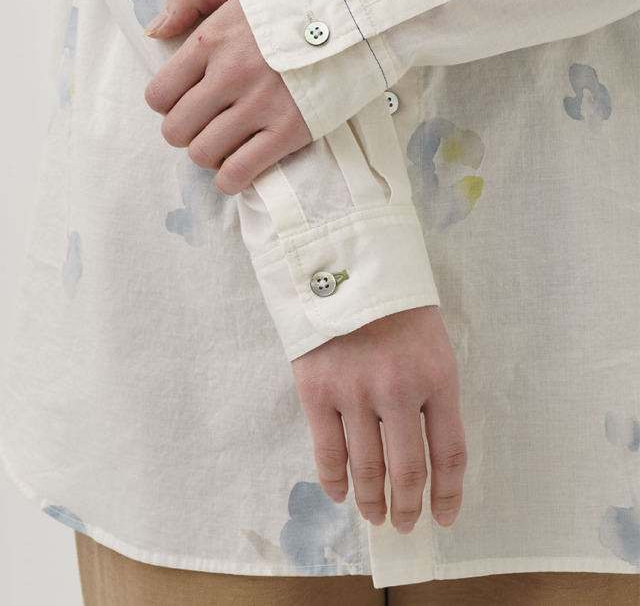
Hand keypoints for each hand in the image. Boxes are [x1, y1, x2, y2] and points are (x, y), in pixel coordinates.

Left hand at [144, 0, 311, 193]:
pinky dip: (231, 179)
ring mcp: (259, 106)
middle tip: (206, 123)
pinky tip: (238, 167)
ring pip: (202, 154)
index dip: (167, 103)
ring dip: (208, 154)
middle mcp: (229, 75)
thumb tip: (152, 33)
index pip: (159, 94)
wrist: (358, 13)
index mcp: (211, 40)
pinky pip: (239, 173)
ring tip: (225, 142)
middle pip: (176, 130)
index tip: (186, 99)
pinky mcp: (289, 131)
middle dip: (186, 131)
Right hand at [291, 306, 466, 533]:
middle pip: (408, 470)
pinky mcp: (316, 389)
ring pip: (366, 468)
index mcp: (437, 376)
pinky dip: (334, 481)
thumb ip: (432, 393)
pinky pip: (327, 451)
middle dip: (407, 507)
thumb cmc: (395, 305)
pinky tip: (341, 493)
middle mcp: (399, 389)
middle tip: (404, 523)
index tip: (444, 517)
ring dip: (371, 501)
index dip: (448, 494)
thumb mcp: (431, 343)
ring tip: (373, 515)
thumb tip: (426, 451)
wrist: (344, 264)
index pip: (449, 453)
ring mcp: (355, 391)